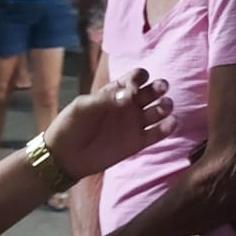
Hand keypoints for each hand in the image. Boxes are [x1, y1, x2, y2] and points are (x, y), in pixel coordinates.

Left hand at [43, 69, 175, 179]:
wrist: (64, 157)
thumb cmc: (70, 126)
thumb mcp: (83, 107)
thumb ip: (106, 99)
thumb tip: (131, 94)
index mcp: (115, 92)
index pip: (135, 78)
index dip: (138, 78)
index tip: (133, 88)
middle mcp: (128, 105)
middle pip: (151, 91)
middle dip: (158, 87)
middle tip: (161, 88)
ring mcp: (134, 124)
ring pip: (157, 111)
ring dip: (165, 106)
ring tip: (165, 106)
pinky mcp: (137, 143)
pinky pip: (157, 134)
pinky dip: (167, 128)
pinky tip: (171, 123)